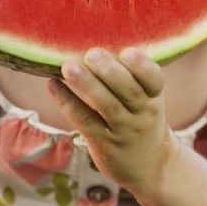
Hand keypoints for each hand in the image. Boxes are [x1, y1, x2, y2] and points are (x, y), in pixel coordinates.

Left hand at [47, 48, 172, 195]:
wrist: (149, 166)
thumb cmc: (141, 118)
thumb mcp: (148, 98)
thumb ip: (131, 75)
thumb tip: (97, 39)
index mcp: (154, 96)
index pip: (154, 80)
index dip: (143, 67)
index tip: (128, 52)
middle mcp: (142, 113)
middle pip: (129, 91)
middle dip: (110, 71)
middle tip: (92, 53)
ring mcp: (123, 130)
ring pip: (106, 106)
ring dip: (87, 85)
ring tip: (68, 67)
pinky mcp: (104, 143)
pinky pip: (85, 121)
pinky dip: (67, 102)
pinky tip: (53, 85)